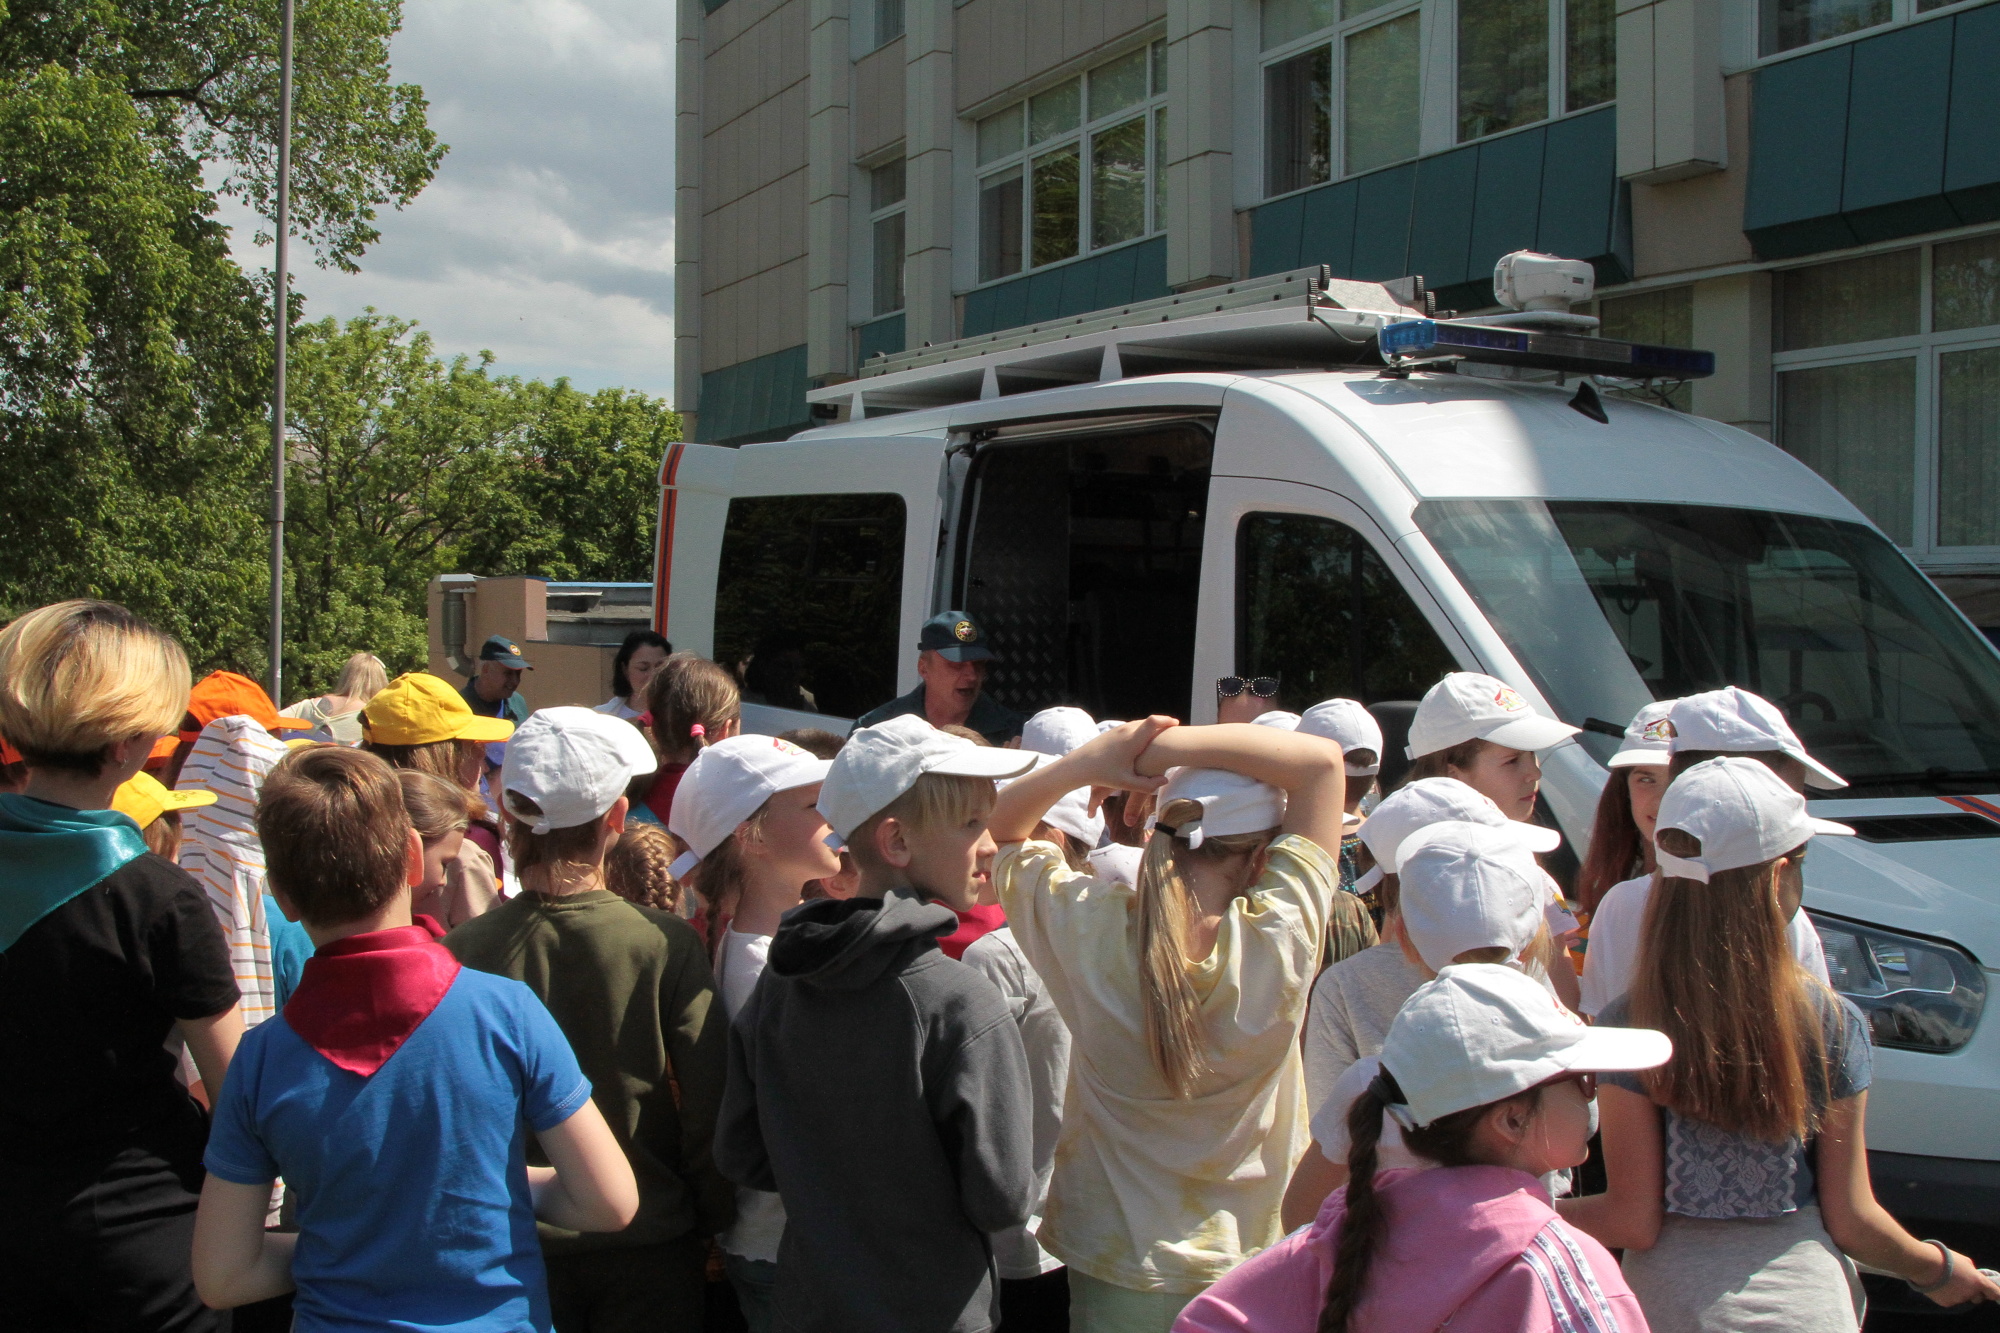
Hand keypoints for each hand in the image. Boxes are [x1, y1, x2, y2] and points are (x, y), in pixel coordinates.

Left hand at [1063, 716, 1177, 794]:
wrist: (1077, 765)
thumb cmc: (1103, 774)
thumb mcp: (1127, 783)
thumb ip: (1147, 785)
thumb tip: (1164, 781)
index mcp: (1132, 739)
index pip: (1153, 722)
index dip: (1166, 720)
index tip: (1176, 722)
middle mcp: (1125, 730)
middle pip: (1147, 721)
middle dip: (1160, 723)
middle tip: (1172, 726)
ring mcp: (1117, 730)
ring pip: (1138, 723)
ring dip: (1150, 726)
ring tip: (1160, 732)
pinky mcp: (1110, 732)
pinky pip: (1130, 727)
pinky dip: (1140, 729)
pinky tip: (1142, 738)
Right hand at [1925, 1251, 1998, 1306]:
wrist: (1923, 1264)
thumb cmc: (1944, 1257)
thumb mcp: (1963, 1260)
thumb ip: (1971, 1270)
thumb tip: (1972, 1275)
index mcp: (1977, 1281)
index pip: (1995, 1293)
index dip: (1995, 1293)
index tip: (1994, 1293)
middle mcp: (1970, 1293)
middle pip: (1978, 1298)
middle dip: (1973, 1292)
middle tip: (1962, 1282)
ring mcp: (1958, 1300)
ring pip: (1962, 1298)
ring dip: (1957, 1292)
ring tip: (1945, 1280)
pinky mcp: (1946, 1303)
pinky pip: (1950, 1300)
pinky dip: (1946, 1294)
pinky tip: (1938, 1284)